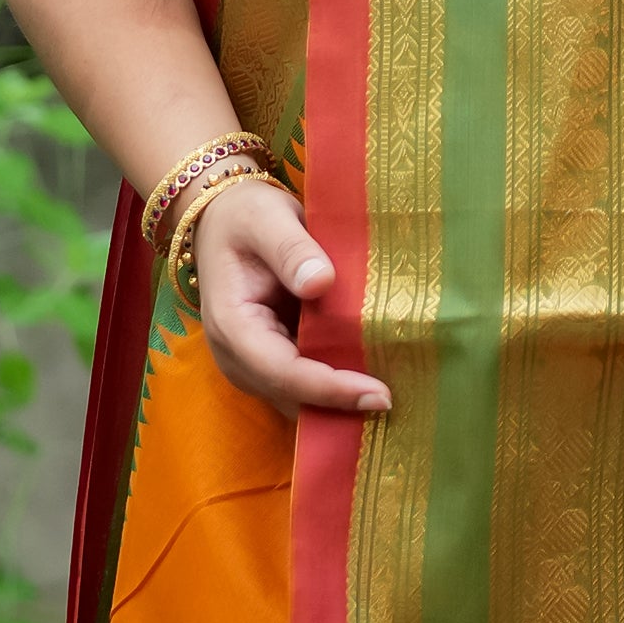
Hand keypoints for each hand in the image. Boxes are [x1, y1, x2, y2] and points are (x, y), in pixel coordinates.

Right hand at [187, 176, 391, 421]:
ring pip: (300, 402)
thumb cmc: (245, 216)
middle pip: (293, 398)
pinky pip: (304, 389)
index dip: (331, 389)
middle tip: (399, 401)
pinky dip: (336, 389)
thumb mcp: (267, 218)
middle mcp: (237, 358)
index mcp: (232, 326)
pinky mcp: (270, 364)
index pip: (283, 372)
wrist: (223, 220)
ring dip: (342, 403)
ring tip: (394, 395)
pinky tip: (374, 380)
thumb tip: (321, 282)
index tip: (379, 394)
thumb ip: (291, 249)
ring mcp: (252, 366)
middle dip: (343, 406)